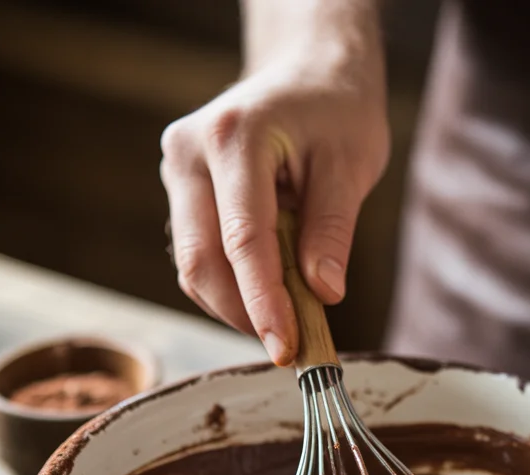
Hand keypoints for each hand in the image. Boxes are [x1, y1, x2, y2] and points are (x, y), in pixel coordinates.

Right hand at [160, 42, 388, 364]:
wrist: (307, 72)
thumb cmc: (335, 111)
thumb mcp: (351, 165)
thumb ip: (333, 231)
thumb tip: (323, 295)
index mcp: (234, 137)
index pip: (243, 240)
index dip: (264, 303)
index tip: (287, 348)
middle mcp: (190, 152)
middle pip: (201, 261)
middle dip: (243, 314)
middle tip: (289, 347)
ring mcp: (178, 172)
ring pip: (192, 266)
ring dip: (235, 306)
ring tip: (286, 321)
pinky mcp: (182, 192)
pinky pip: (197, 256)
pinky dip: (231, 287)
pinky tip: (267, 295)